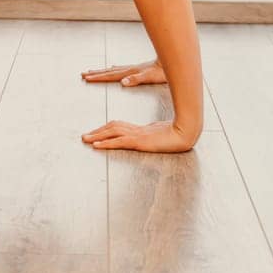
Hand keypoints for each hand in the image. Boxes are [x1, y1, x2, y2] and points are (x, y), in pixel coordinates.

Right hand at [79, 59, 163, 86]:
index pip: (110, 76)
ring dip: (102, 71)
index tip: (86, 78)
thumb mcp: (149, 77)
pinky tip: (113, 68)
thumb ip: (136, 79)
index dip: (98, 77)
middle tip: (83, 74)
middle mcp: (129, 69)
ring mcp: (133, 68)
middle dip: (96, 74)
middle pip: (108, 71)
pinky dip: (113, 70)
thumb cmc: (162, 72)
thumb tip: (122, 82)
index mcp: (129, 73)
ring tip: (93, 71)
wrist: (171, 62)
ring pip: (113, 70)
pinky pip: (120, 69)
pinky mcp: (138, 69)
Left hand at [81, 119, 197, 152]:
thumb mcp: (164, 135)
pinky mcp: (140, 141)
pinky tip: (97, 145)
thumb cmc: (180, 133)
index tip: (97, 132)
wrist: (188, 131)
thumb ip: (155, 135)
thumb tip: (151, 137)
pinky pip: (119, 142)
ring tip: (86, 139)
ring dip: (97, 136)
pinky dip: (106, 143)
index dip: (107, 129)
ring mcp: (138, 135)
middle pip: (113, 127)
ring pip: (112, 132)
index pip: (120, 126)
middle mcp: (138, 130)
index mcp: (142, 129)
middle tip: (85, 136)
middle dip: (98, 132)